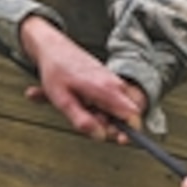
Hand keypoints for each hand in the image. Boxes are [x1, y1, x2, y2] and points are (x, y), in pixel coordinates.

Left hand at [19, 16, 143, 141]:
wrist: (54, 48)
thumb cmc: (56, 72)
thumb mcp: (62, 101)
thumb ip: (81, 120)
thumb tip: (100, 136)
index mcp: (106, 89)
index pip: (133, 116)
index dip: (128, 131)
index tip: (118, 139)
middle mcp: (114, 84)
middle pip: (125, 115)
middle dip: (110, 124)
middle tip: (88, 121)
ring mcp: (112, 81)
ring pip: (115, 109)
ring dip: (100, 115)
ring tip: (79, 106)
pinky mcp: (108, 80)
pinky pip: (109, 101)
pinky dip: (96, 106)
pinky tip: (81, 100)